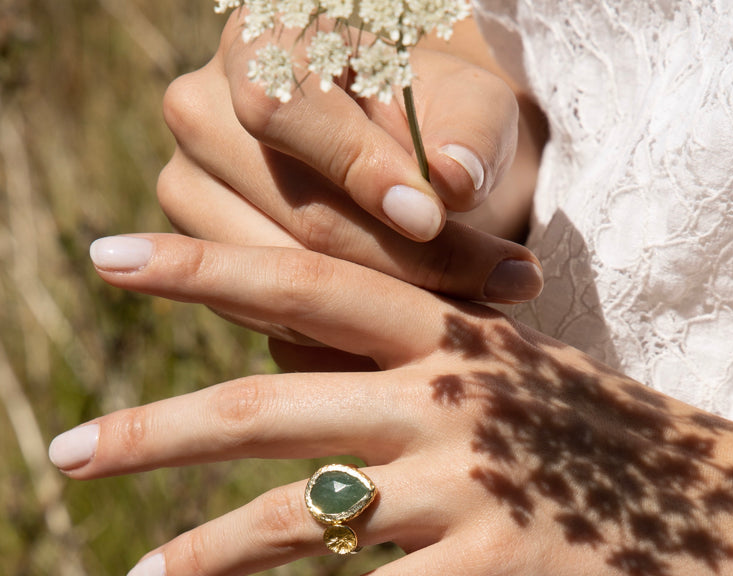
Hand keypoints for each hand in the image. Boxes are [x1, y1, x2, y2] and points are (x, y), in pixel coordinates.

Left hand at [49, 234, 732, 575]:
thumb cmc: (612, 448)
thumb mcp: (510, 386)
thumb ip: (413, 383)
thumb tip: (303, 394)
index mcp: (452, 340)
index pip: (305, 283)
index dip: (203, 266)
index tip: (111, 255)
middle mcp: (451, 398)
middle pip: (269, 407)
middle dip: (155, 430)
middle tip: (66, 452)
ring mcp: (478, 483)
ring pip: (306, 514)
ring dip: (210, 552)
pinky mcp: (507, 569)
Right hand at [156, 14, 544, 302]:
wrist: (388, 154)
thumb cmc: (429, 118)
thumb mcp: (468, 108)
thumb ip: (469, 136)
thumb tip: (454, 181)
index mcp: (259, 42)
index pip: (284, 110)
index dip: (359, 171)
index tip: (429, 218)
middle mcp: (202, 111)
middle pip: (294, 209)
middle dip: (401, 261)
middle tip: (497, 285)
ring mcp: (187, 185)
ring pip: (281, 274)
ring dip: (379, 305)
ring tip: (463, 314)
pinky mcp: (199, 249)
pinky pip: (268, 312)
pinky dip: (338, 328)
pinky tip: (402, 323)